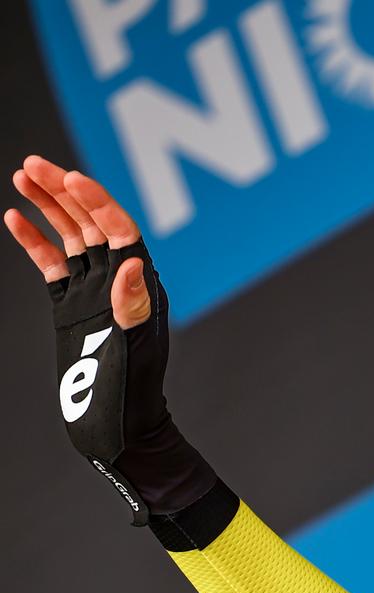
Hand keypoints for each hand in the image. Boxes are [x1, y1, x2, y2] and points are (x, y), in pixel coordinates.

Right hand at [5, 155, 213, 521]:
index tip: (69, 178)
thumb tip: (130, 264)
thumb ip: (132, 308)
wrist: (120, 428)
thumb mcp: (135, 349)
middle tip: (33, 163)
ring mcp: (92, 293)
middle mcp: (117, 284)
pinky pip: (52, 265)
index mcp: (140, 287)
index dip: (96, 202)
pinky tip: (14, 217)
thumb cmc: (134, 393)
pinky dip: (35, 241)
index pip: (119, 232)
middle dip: (64, 192)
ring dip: (47, 206)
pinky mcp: (71, 307)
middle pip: (91, 225)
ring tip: (21, 176)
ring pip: (69, 238)